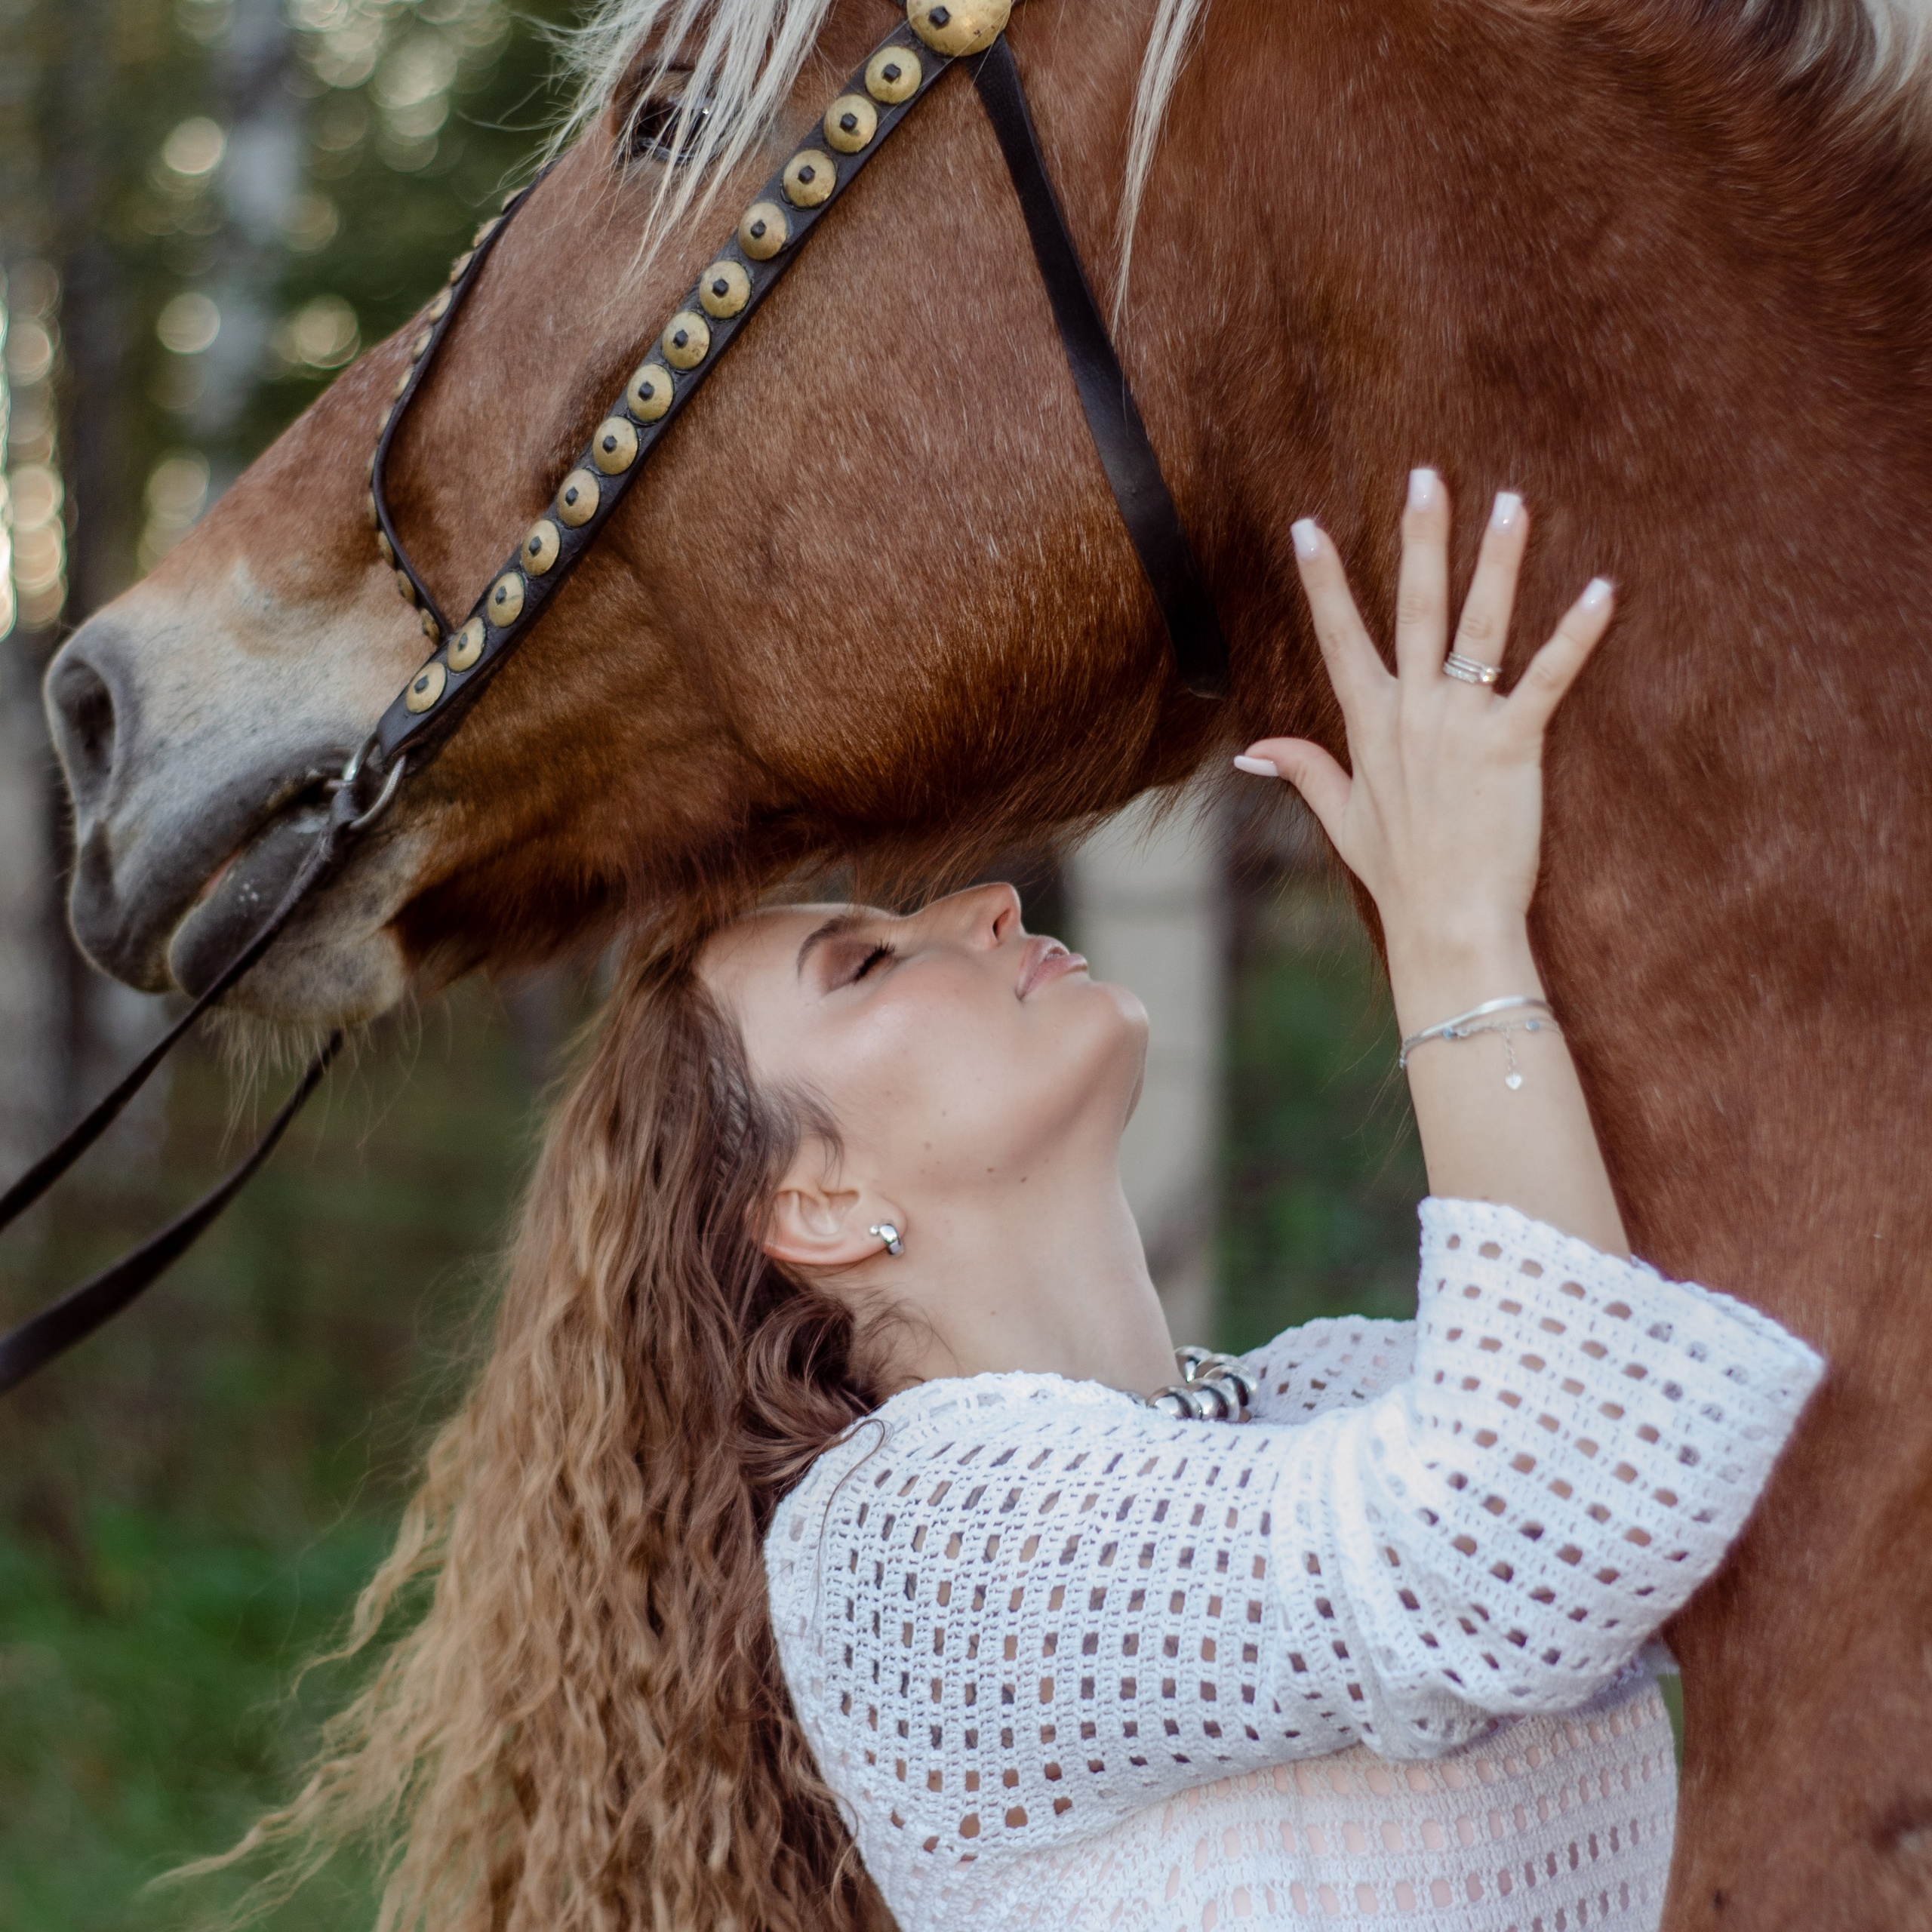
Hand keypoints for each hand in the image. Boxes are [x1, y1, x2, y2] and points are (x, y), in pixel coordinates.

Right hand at [1240, 468, 1628, 1253]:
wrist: (1446, 924)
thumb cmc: (1399, 875)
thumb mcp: (1342, 820)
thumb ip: (1302, 772)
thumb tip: (1251, 754)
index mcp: (1370, 727)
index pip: (1340, 639)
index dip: (1323, 582)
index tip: (1308, 527)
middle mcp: (1411, 715)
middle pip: (1411, 610)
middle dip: (1418, 539)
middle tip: (1425, 475)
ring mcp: (1459, 727)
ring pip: (1477, 627)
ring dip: (1497, 562)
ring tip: (1512, 502)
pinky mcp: (1511, 748)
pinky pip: (1546, 680)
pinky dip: (1576, 635)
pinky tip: (1602, 590)